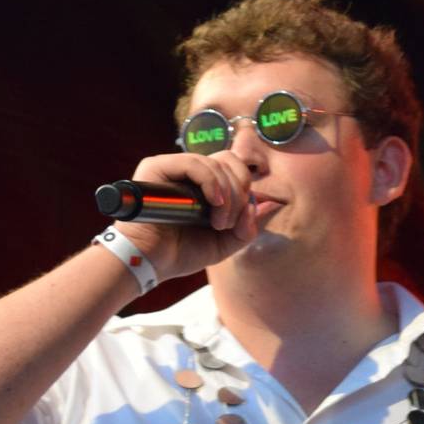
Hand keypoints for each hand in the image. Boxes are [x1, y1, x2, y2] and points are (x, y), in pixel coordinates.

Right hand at [110, 150, 275, 280]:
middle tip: (229, 222)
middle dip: (240, 192)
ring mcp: (172, 167)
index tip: (241, 219)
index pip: (235, 167)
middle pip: (230, 160)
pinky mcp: (157, 167)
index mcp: (204, 184)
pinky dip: (212, 183)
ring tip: (219, 223)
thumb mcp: (225, 242)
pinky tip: (215, 204)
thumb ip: (248, 224)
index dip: (246, 188)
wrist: (150, 263)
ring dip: (228, 196)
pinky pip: (196, 163)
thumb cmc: (181, 252)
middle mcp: (189, 172)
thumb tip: (273, 203)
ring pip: (216, 163)